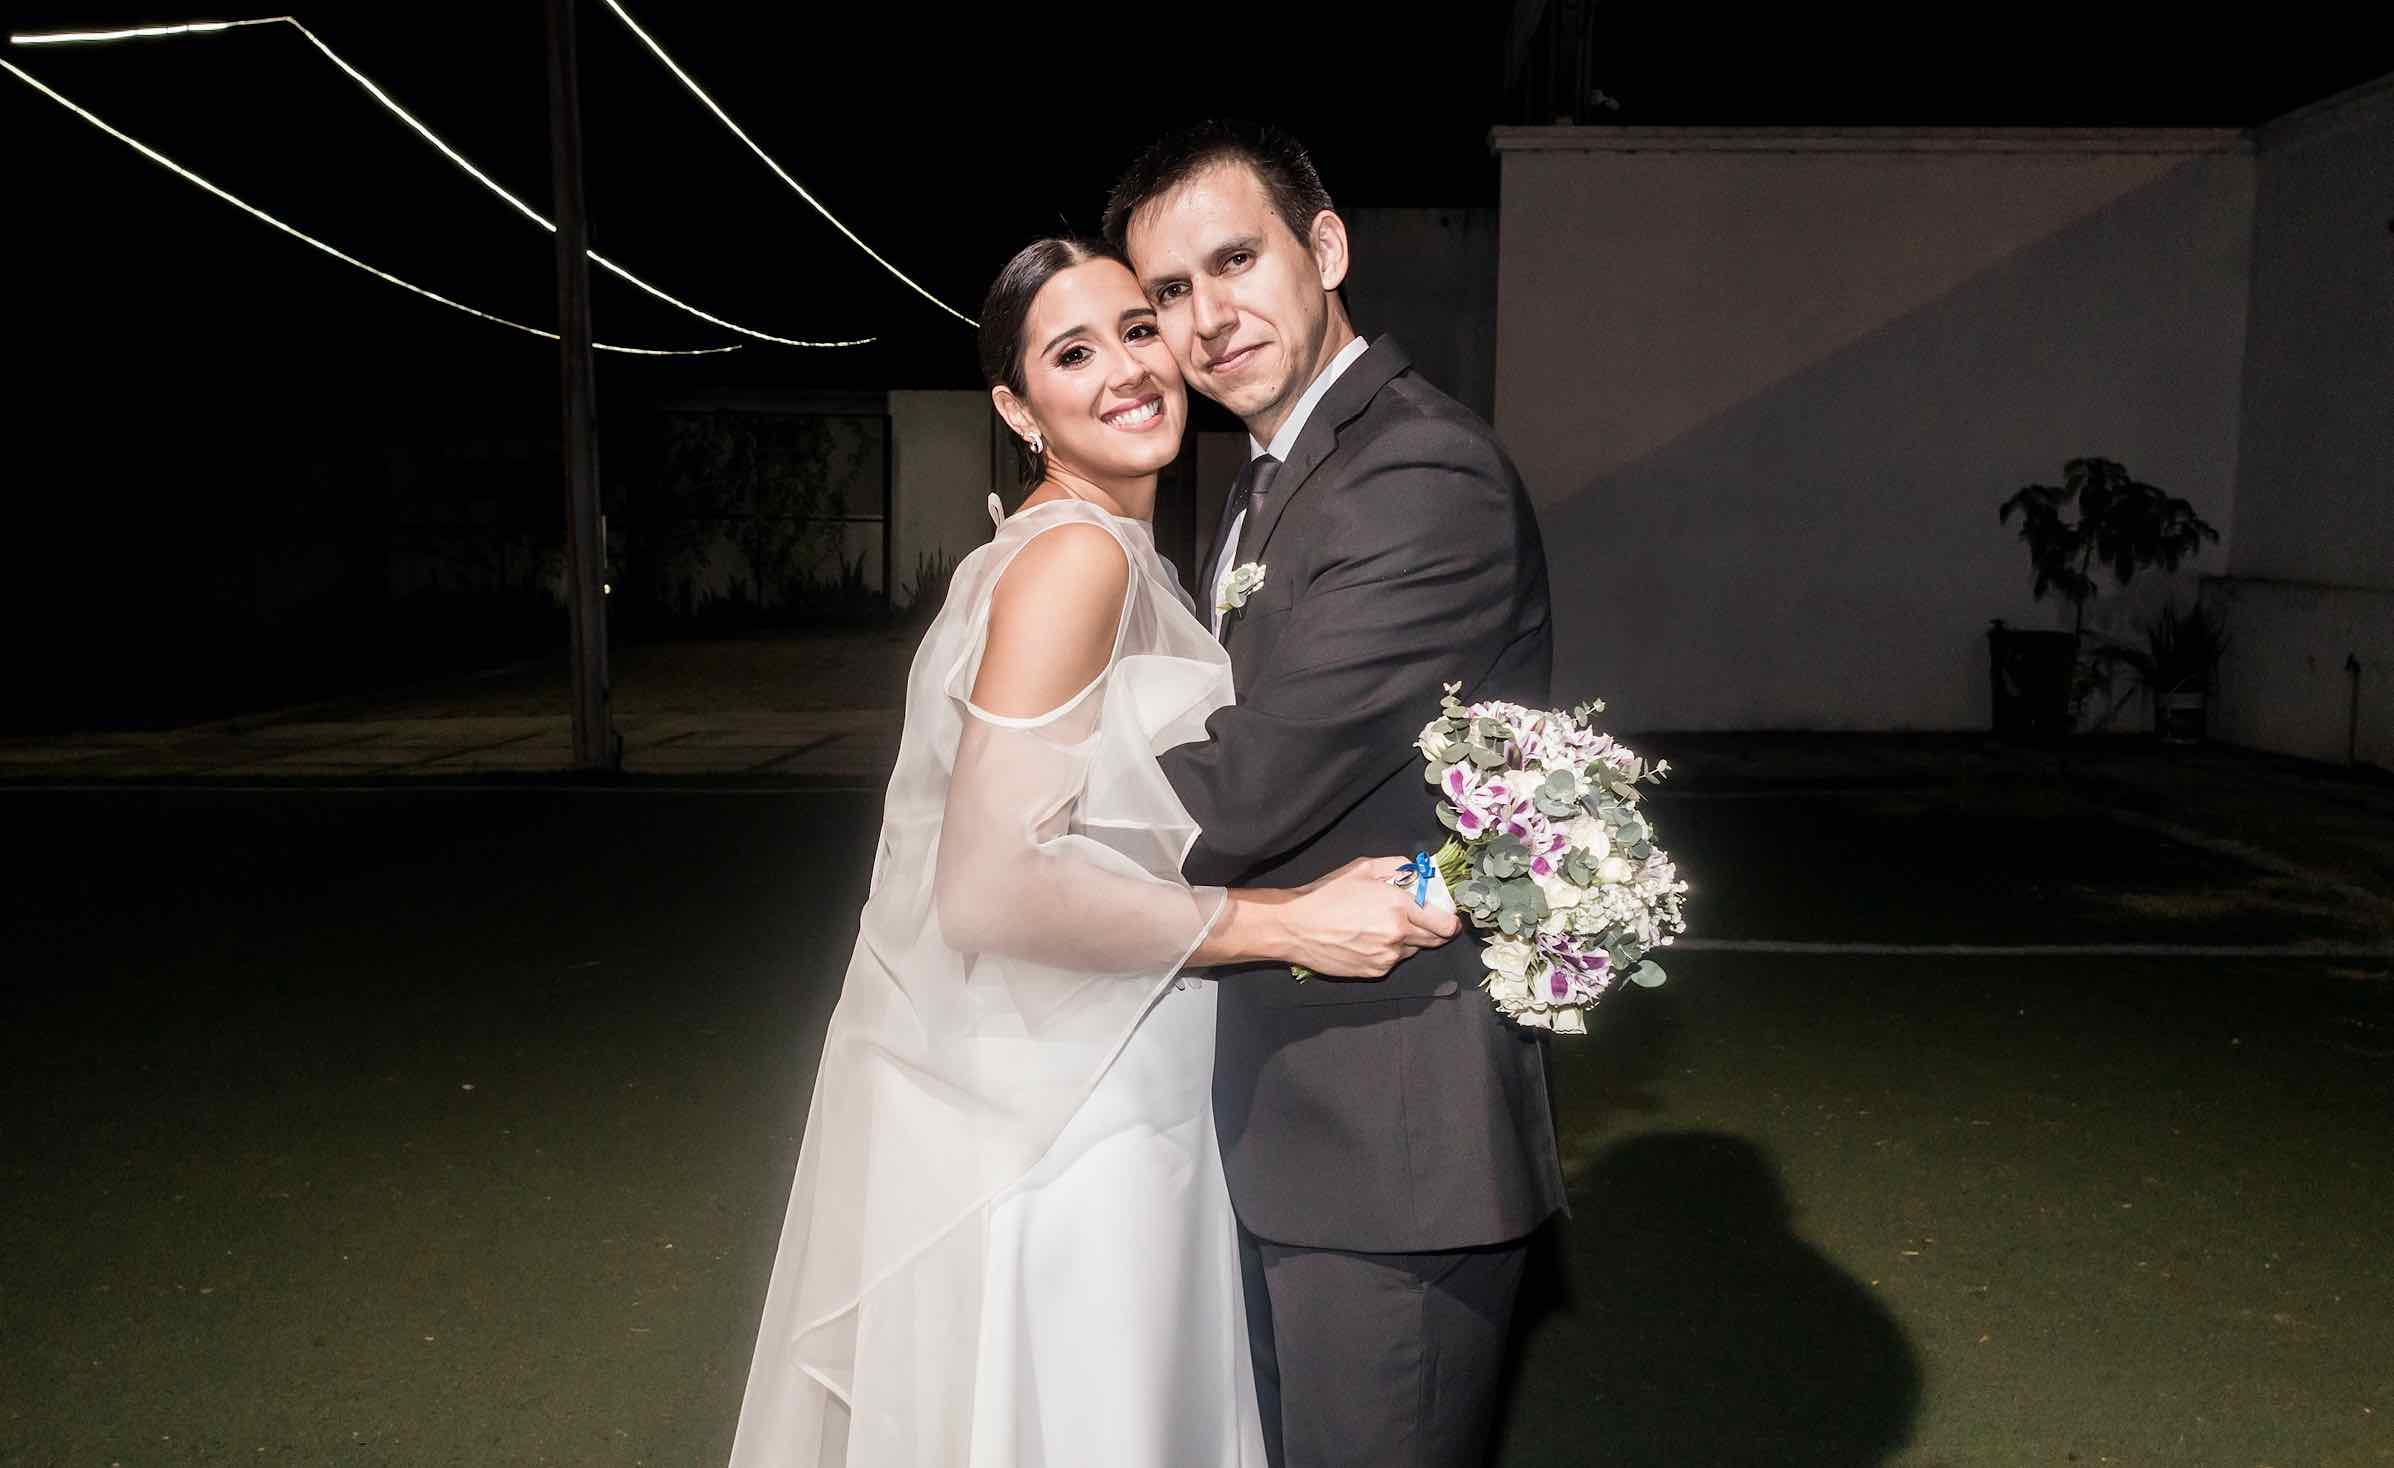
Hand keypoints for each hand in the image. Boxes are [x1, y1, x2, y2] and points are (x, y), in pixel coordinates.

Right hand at [1280, 856, 1460, 978]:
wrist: (1295, 926)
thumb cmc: (1326, 894)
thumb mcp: (1363, 868)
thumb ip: (1398, 867)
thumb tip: (1418, 874)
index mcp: (1399, 906)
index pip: (1445, 924)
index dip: (1450, 921)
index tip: (1448, 918)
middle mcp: (1398, 935)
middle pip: (1434, 940)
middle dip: (1433, 930)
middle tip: (1420, 919)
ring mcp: (1387, 957)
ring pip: (1412, 951)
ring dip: (1407, 940)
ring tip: (1381, 926)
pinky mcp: (1374, 972)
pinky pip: (1392, 961)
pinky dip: (1388, 951)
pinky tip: (1367, 939)